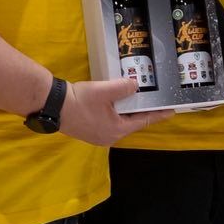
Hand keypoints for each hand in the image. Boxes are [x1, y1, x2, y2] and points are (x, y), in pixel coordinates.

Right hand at [59, 77, 174, 145]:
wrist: (51, 105)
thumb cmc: (79, 100)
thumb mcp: (104, 91)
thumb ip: (123, 87)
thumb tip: (135, 86)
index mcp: (116, 130)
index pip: (143, 121)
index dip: (158, 114)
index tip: (171, 111)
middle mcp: (109, 137)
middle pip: (131, 123)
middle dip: (141, 112)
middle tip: (152, 101)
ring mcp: (98, 136)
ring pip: (119, 123)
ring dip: (126, 112)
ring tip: (136, 101)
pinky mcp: (88, 132)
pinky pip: (108, 123)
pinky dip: (115, 114)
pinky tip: (115, 104)